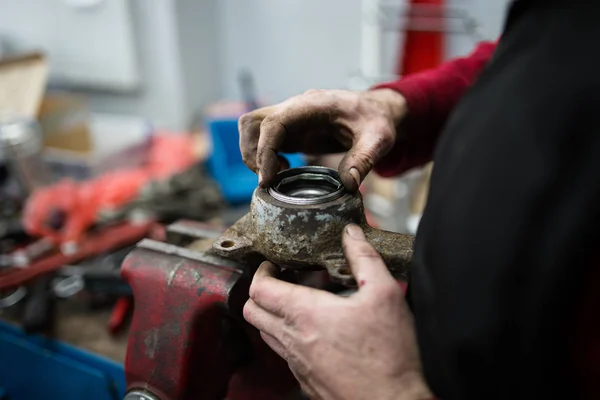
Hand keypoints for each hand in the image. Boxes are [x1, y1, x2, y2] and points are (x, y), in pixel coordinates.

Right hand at [238, 89, 407, 190]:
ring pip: (252, 129)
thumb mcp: (378, 139)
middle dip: (252, 153)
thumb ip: (363, 159)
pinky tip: (283, 171)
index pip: (274, 122)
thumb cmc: (376, 120)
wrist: (376, 112)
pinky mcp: (291, 131)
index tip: (267, 178)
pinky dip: (263, 157)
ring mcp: (290, 119)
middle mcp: (294, 109)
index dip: (264, 150)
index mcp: (311, 105)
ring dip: (254, 155)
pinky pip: (263, 139)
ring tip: (274, 177)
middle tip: (268, 180)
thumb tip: (347, 184)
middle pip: (252, 123)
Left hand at [243, 224, 432, 399]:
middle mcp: (293, 341)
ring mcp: (297, 364)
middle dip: (261, 292)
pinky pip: (285, 355)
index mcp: (305, 315)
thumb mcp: (384, 294)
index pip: (258, 289)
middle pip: (252, 312)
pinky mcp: (306, 381)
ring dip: (275, 316)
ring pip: (266, 335)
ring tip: (302, 304)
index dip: (261, 271)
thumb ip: (364, 258)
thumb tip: (351, 235)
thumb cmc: (390, 356)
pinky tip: (319, 333)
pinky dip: (290, 339)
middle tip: (283, 282)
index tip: (273, 264)